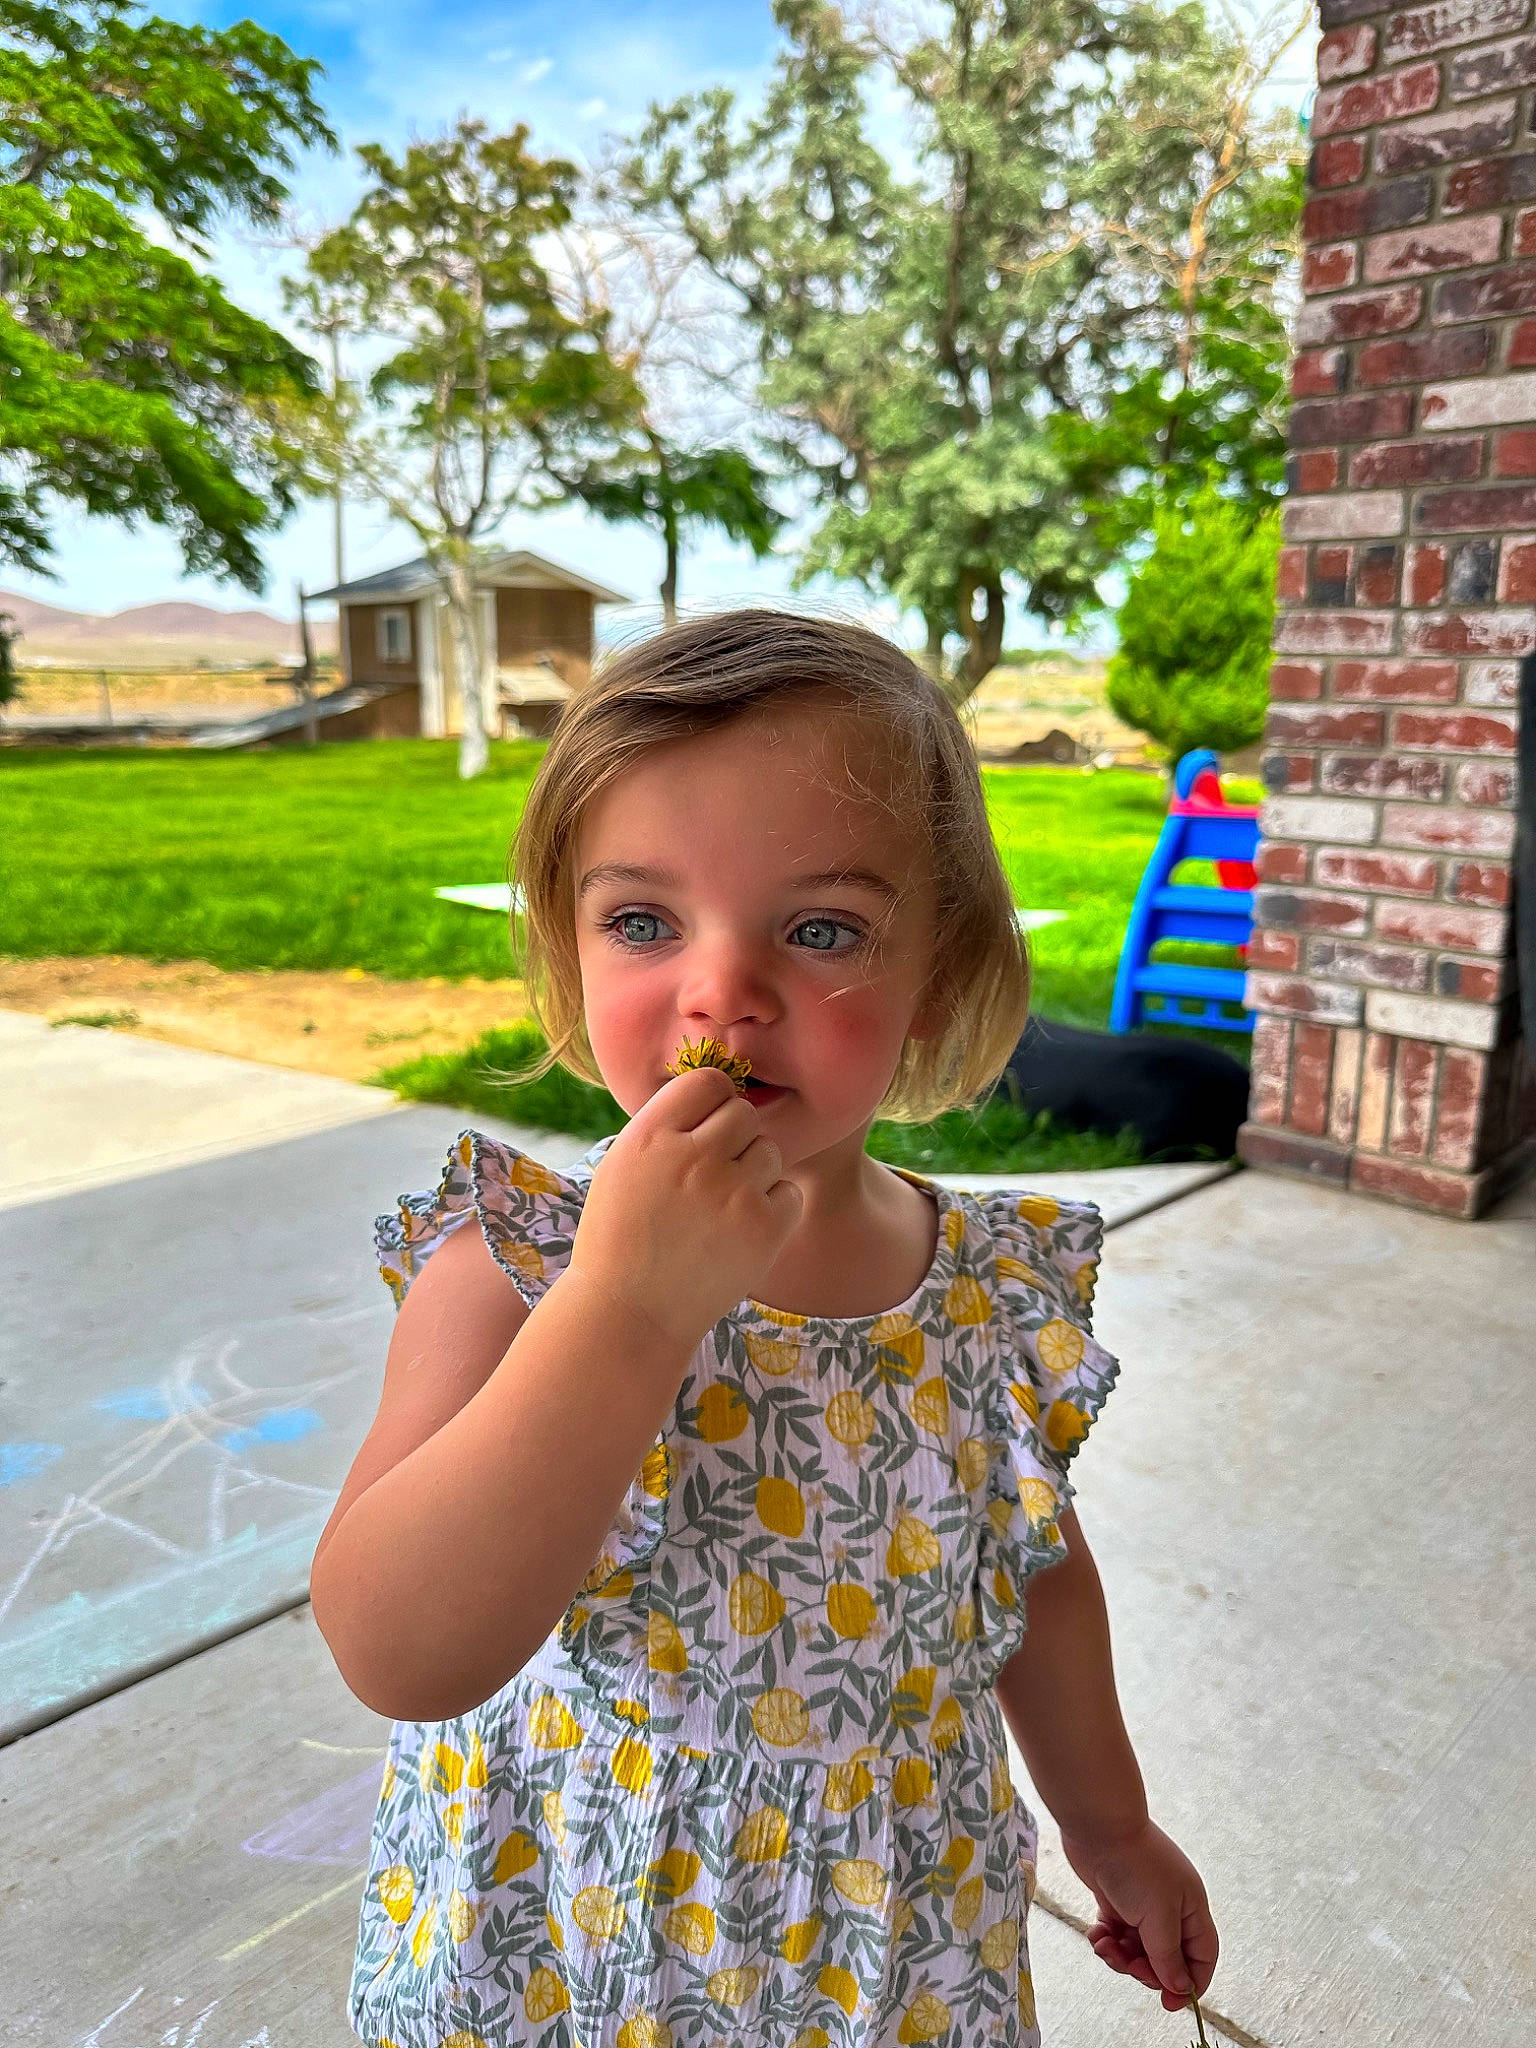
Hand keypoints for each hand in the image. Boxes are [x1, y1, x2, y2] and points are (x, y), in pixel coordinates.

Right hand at [569, 1065, 803, 1354]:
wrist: (629, 1316)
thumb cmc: (622, 1239)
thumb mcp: (622, 1169)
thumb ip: (666, 1128)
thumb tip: (718, 1092)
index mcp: (650, 1137)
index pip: (707, 1081)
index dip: (712, 1101)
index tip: (706, 1127)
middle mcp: (691, 1157)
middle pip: (744, 1114)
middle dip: (735, 1139)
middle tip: (714, 1175)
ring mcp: (731, 1193)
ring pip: (770, 1151)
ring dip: (754, 1172)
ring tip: (722, 1207)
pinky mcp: (763, 1228)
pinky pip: (788, 1192)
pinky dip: (772, 1209)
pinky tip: (740, 1230)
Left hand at [1059, 1818, 1217, 2012]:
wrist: (1097, 1826)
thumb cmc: (1134, 1865)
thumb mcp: (1158, 1917)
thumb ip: (1168, 1956)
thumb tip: (1181, 1987)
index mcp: (1191, 1909)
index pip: (1202, 1957)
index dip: (1190, 1983)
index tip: (1169, 2004)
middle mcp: (1170, 1908)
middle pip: (1167, 1958)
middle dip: (1146, 1969)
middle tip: (1128, 1965)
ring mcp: (1142, 1904)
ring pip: (1138, 1950)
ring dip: (1121, 1957)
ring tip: (1106, 1947)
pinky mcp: (1115, 1899)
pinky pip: (1116, 1935)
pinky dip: (1107, 1940)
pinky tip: (1096, 1933)